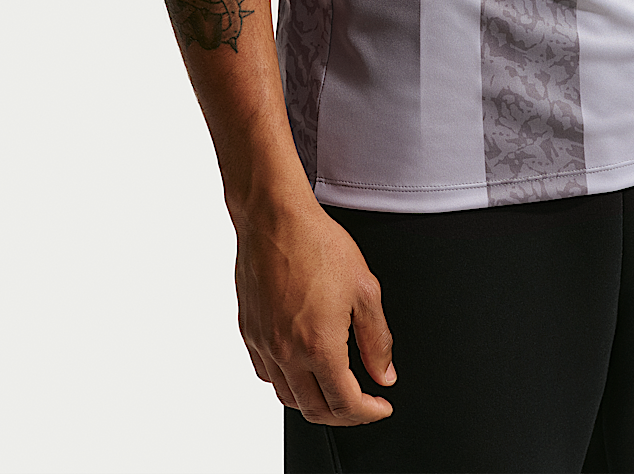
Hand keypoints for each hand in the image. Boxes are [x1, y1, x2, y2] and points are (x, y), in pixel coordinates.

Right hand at [234, 197, 395, 425]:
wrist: (275, 219)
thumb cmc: (317, 244)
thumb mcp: (365, 289)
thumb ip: (377, 339)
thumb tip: (384, 373)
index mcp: (319, 346)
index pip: (345, 404)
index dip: (368, 413)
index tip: (380, 406)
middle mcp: (286, 353)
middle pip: (315, 410)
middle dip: (343, 414)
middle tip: (362, 402)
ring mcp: (264, 345)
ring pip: (287, 398)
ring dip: (313, 402)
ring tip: (334, 388)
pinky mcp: (249, 333)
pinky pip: (266, 374)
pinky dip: (286, 382)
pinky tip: (300, 367)